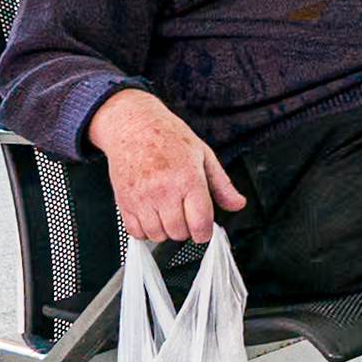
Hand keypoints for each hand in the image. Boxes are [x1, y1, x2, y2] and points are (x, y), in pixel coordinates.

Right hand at [88, 89, 245, 243]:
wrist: (134, 126)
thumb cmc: (169, 137)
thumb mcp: (204, 155)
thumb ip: (222, 185)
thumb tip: (237, 204)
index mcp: (187, 179)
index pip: (200, 224)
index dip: (205, 233)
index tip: (204, 230)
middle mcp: (163, 191)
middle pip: (179, 233)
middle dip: (187, 228)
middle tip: (186, 214)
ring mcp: (141, 198)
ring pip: (158, 235)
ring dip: (166, 230)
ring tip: (169, 211)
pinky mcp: (124, 203)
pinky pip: (136, 233)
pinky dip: (146, 230)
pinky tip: (152, 214)